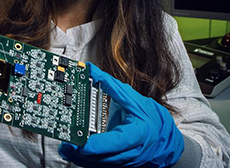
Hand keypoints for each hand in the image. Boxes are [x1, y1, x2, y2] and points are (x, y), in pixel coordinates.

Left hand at [59, 62, 183, 166]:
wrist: (163, 139)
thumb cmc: (150, 119)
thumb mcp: (134, 100)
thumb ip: (112, 87)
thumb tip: (93, 71)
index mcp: (137, 134)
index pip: (116, 142)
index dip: (98, 144)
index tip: (82, 141)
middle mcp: (131, 152)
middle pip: (104, 157)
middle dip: (83, 150)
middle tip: (66, 142)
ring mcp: (124, 161)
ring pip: (100, 164)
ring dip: (81, 157)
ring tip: (65, 147)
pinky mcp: (117, 165)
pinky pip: (99, 166)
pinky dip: (85, 160)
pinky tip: (73, 152)